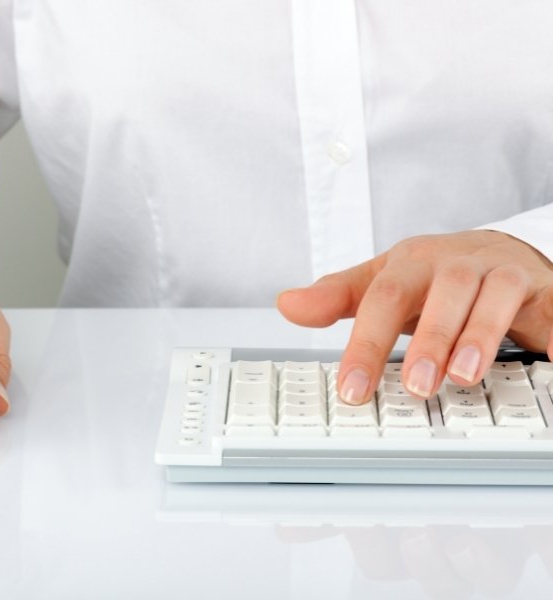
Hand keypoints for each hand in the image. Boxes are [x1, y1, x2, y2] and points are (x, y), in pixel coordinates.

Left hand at [277, 230, 552, 403]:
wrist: (498, 254)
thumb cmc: (432, 278)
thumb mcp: (381, 282)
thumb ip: (336, 297)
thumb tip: (287, 304)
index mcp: (413, 262)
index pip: (383, 297)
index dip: (366, 343)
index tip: (352, 389)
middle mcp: (458, 263)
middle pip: (443, 292)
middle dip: (429, 339)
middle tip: (414, 386)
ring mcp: (503, 273)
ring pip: (495, 295)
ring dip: (480, 336)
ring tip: (462, 378)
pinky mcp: (543, 290)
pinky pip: (552, 310)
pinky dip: (552, 334)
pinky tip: (548, 360)